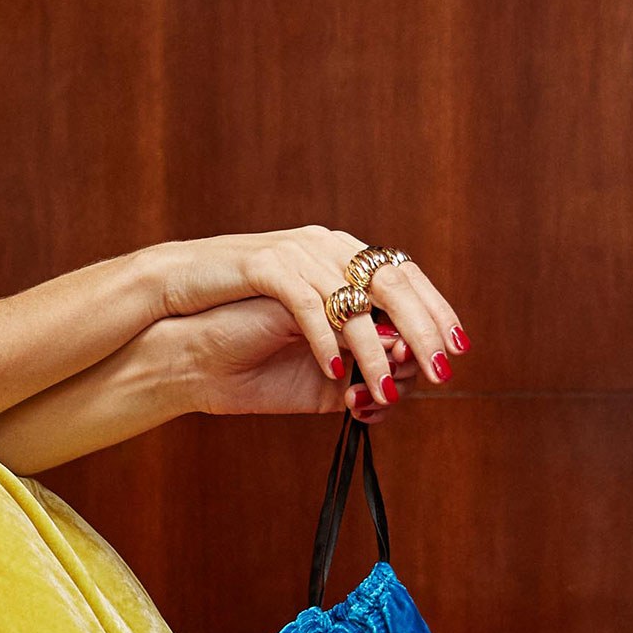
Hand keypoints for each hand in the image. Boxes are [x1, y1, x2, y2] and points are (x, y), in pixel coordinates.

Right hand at [154, 228, 467, 405]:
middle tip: (441, 371)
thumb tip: (401, 377)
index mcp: (340, 255)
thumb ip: (350, 352)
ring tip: (385, 387)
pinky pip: (306, 305)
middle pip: (392, 283)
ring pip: (352, 300)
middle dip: (422, 330)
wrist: (174, 311)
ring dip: (374, 349)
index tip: (458, 348)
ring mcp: (295, 252)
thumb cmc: (239, 334)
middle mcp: (325, 246)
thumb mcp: (305, 344)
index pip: (405, 276)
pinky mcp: (263, 266)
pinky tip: (334, 373)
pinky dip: (324, 341)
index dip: (436, 310)